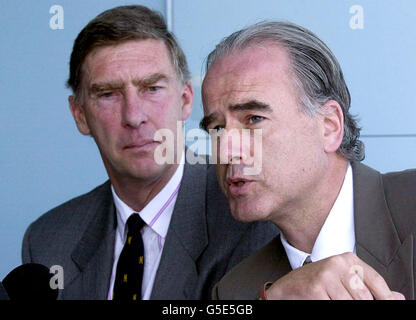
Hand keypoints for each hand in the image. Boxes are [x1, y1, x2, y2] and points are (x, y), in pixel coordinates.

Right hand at [265, 252, 404, 299]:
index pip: (376, 281)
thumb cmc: (315, 284)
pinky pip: (333, 306)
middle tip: (344, 300)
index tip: (388, 304)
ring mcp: (326, 274)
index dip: (384, 298)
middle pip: (365, 297)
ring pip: (351, 303)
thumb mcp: (343, 282)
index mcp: (348, 259)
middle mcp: (338, 263)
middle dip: (360, 305)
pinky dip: (331, 306)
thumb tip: (398, 297)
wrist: (286, 288)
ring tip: (333, 299)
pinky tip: (325, 301)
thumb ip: (368, 288)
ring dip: (344, 306)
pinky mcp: (316, 287)